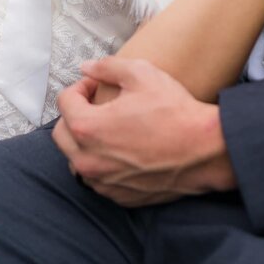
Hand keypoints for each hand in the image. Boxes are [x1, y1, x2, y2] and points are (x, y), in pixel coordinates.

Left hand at [52, 57, 236, 205]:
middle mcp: (88, 160)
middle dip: (74, 114)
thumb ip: (107, 67)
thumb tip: (86, 67)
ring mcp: (102, 182)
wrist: (203, 150)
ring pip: (76, 160)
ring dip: (84, 142)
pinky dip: (101, 163)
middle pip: (61, 134)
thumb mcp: (141, 74)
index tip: (96, 85)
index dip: (80, 87)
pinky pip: (96, 179)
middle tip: (97, 104)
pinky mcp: (118, 196)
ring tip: (109, 128)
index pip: (65, 102)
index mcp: (88, 128)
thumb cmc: (173, 111)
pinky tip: (123, 150)